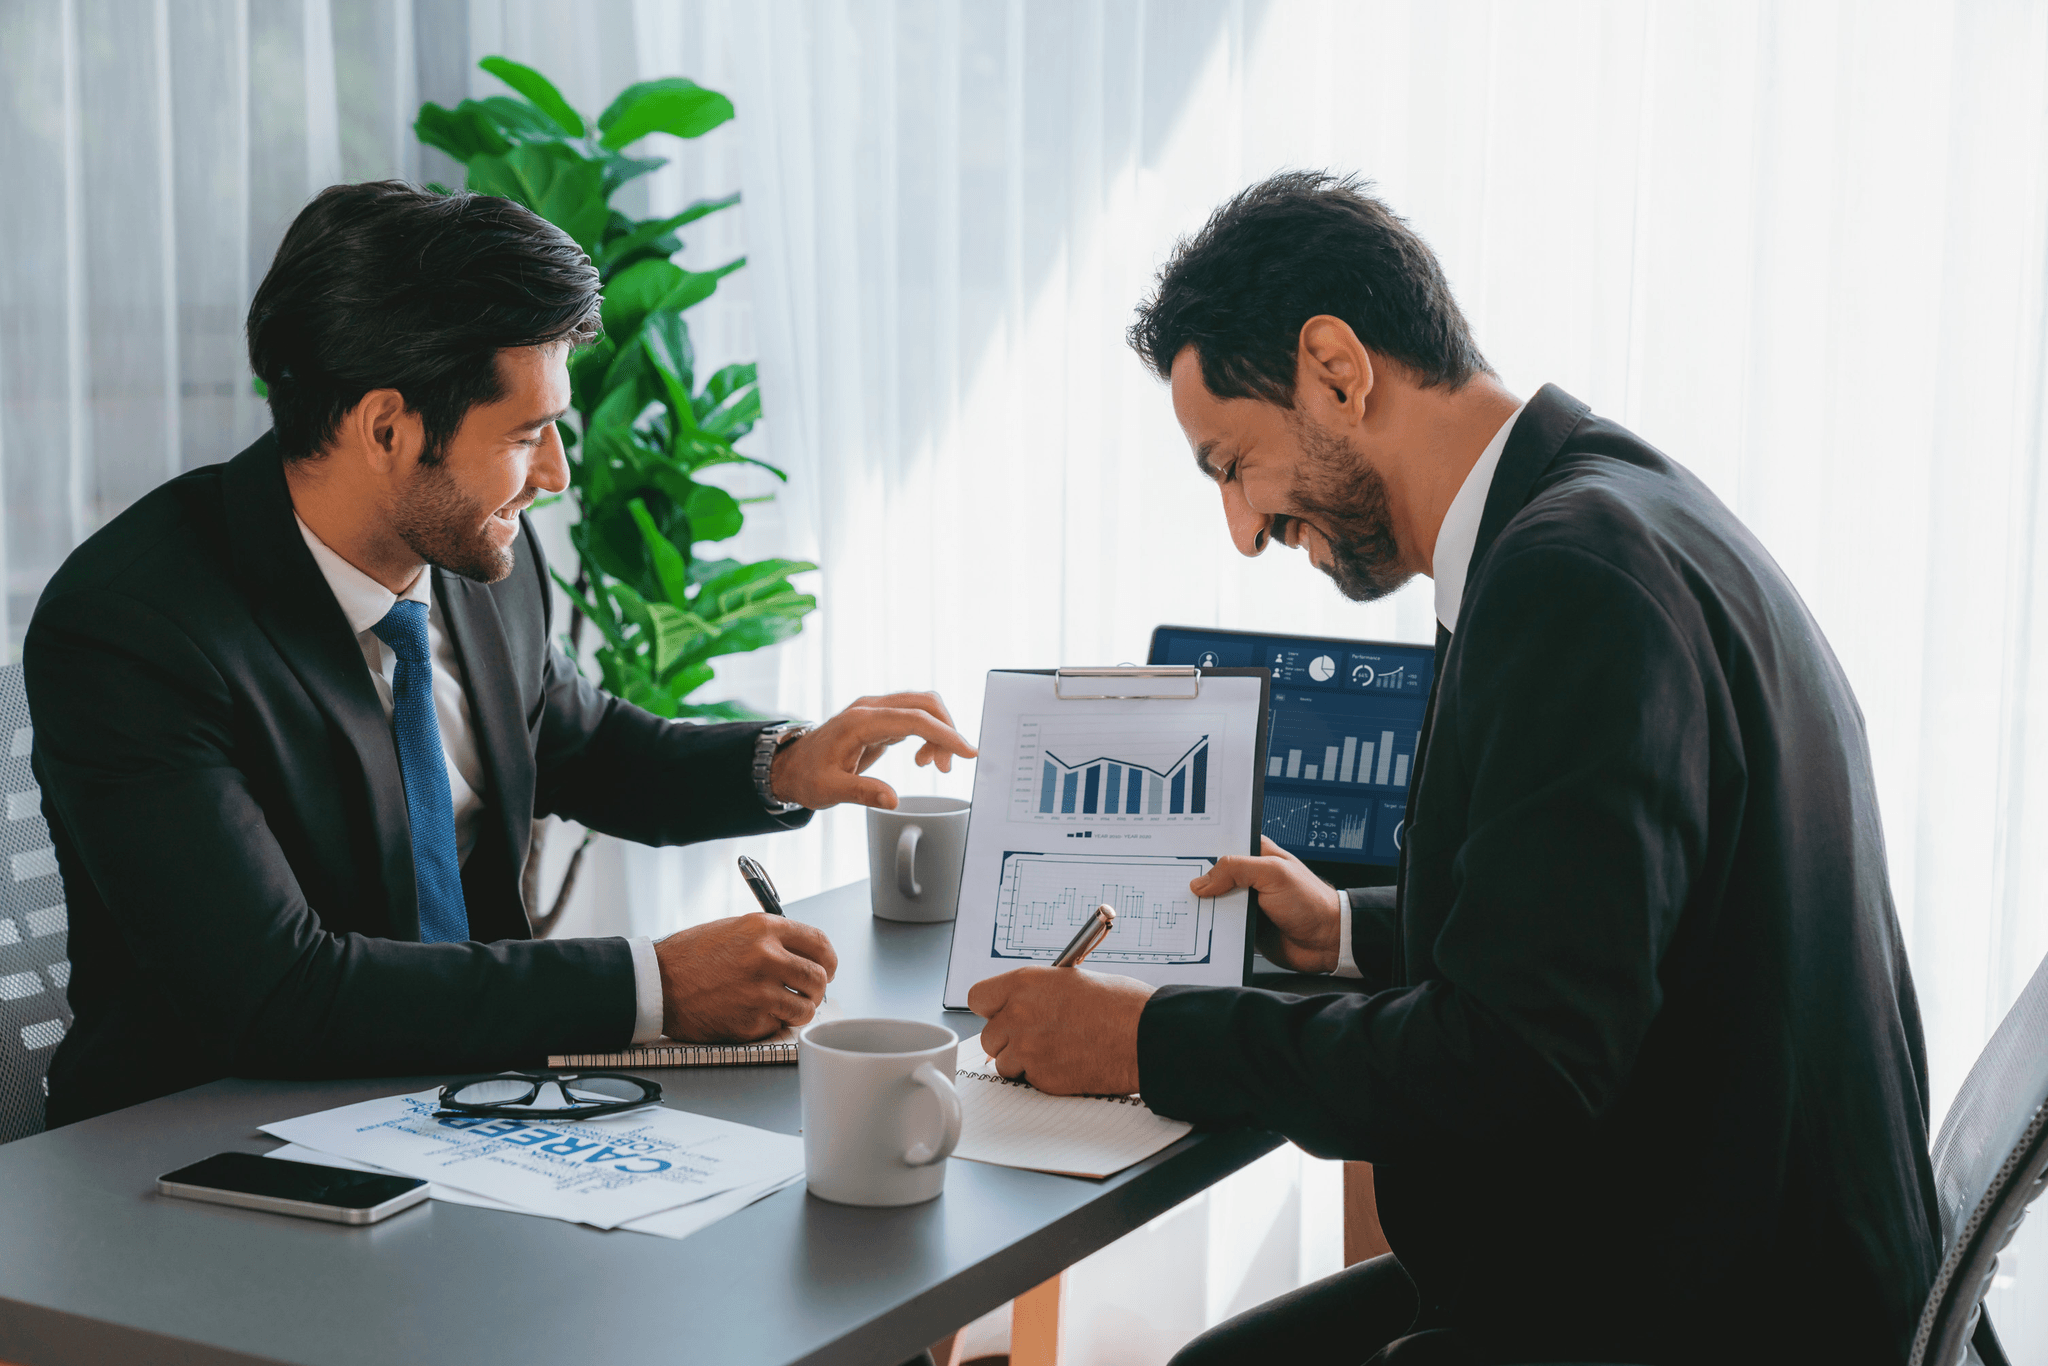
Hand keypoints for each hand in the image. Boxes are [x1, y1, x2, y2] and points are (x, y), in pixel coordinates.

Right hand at [655, 913, 837, 1040]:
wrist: (657, 984)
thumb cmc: (690, 956)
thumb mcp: (734, 929)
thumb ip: (772, 938)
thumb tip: (805, 954)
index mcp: (764, 929)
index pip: (819, 943)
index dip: (828, 959)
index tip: (827, 967)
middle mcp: (766, 957)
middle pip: (819, 977)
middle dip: (818, 988)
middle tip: (808, 991)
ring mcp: (760, 991)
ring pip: (806, 1007)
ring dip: (799, 1009)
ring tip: (783, 1005)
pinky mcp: (751, 1021)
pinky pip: (778, 1025)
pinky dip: (771, 1023)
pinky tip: (753, 1013)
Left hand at [769, 691, 977, 809]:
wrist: (789, 766)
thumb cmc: (806, 776)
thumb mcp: (829, 790)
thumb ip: (862, 792)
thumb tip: (891, 799)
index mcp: (859, 722)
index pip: (913, 719)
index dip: (944, 734)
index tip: (966, 750)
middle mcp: (869, 708)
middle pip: (923, 703)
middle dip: (945, 731)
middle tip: (947, 766)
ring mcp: (874, 709)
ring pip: (921, 707)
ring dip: (938, 733)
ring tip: (934, 765)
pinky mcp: (878, 717)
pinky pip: (913, 717)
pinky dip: (927, 734)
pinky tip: (922, 759)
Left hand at [968, 966, 1154, 1095]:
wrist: (1148, 1036)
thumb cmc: (1121, 1005)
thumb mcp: (1072, 981)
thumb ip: (1038, 994)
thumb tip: (1020, 1007)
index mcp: (1026, 982)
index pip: (978, 998)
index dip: (991, 1008)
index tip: (1002, 1012)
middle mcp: (1019, 1014)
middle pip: (989, 1035)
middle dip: (1008, 1038)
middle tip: (1036, 1035)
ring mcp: (1028, 1048)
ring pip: (1004, 1063)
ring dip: (1023, 1061)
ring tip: (1057, 1050)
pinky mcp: (1042, 1077)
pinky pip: (1028, 1080)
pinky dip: (1043, 1076)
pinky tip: (1069, 1063)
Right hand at [1192, 836, 1342, 972]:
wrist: (1327, 942)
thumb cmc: (1311, 902)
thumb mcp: (1273, 873)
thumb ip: (1237, 869)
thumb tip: (1202, 881)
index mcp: (1257, 855)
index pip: (1223, 845)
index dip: (1202, 849)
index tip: (1178, 853)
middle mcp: (1250, 877)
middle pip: (1213, 875)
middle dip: (1196, 880)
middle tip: (1173, 882)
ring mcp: (1246, 903)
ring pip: (1214, 902)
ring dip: (1202, 906)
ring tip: (1179, 906)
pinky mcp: (1244, 926)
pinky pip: (1221, 925)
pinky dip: (1210, 927)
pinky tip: (1195, 927)